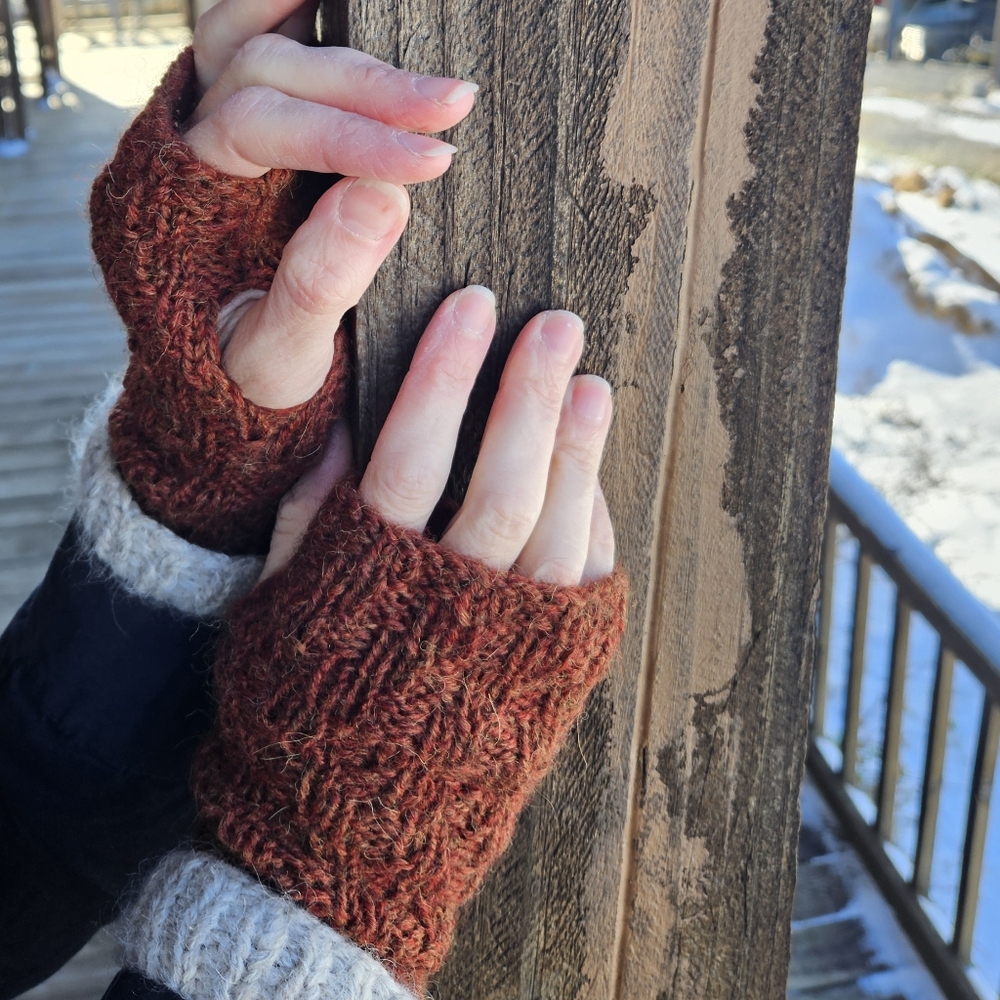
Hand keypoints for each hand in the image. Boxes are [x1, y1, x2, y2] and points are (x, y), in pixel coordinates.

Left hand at [90, 0, 477, 551]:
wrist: (223, 382)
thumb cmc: (245, 378)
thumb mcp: (278, 360)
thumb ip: (316, 286)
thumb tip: (385, 196)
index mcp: (187, 198)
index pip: (265, 128)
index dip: (353, 136)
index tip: (435, 160)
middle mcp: (187, 143)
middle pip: (269, 67)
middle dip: (368, 82)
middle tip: (457, 100)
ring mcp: (210, 122)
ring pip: (250, 32)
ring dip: (327, 23)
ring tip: (402, 14)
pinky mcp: (241, 122)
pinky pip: (253, 43)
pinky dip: (297, 16)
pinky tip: (346, 11)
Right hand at [194, 288, 625, 986]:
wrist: (337, 847)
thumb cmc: (293, 718)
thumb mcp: (277, 612)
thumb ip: (309, 520)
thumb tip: (343, 429)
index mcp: (371, 584)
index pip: (414, 453)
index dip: (443, 374)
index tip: (468, 307)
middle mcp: (451, 611)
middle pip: (502, 481)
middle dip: (530, 395)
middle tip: (554, 325)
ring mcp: (510, 649)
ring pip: (558, 531)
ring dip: (580, 452)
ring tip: (592, 386)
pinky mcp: (549, 680)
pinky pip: (583, 590)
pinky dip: (595, 526)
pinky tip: (596, 478)